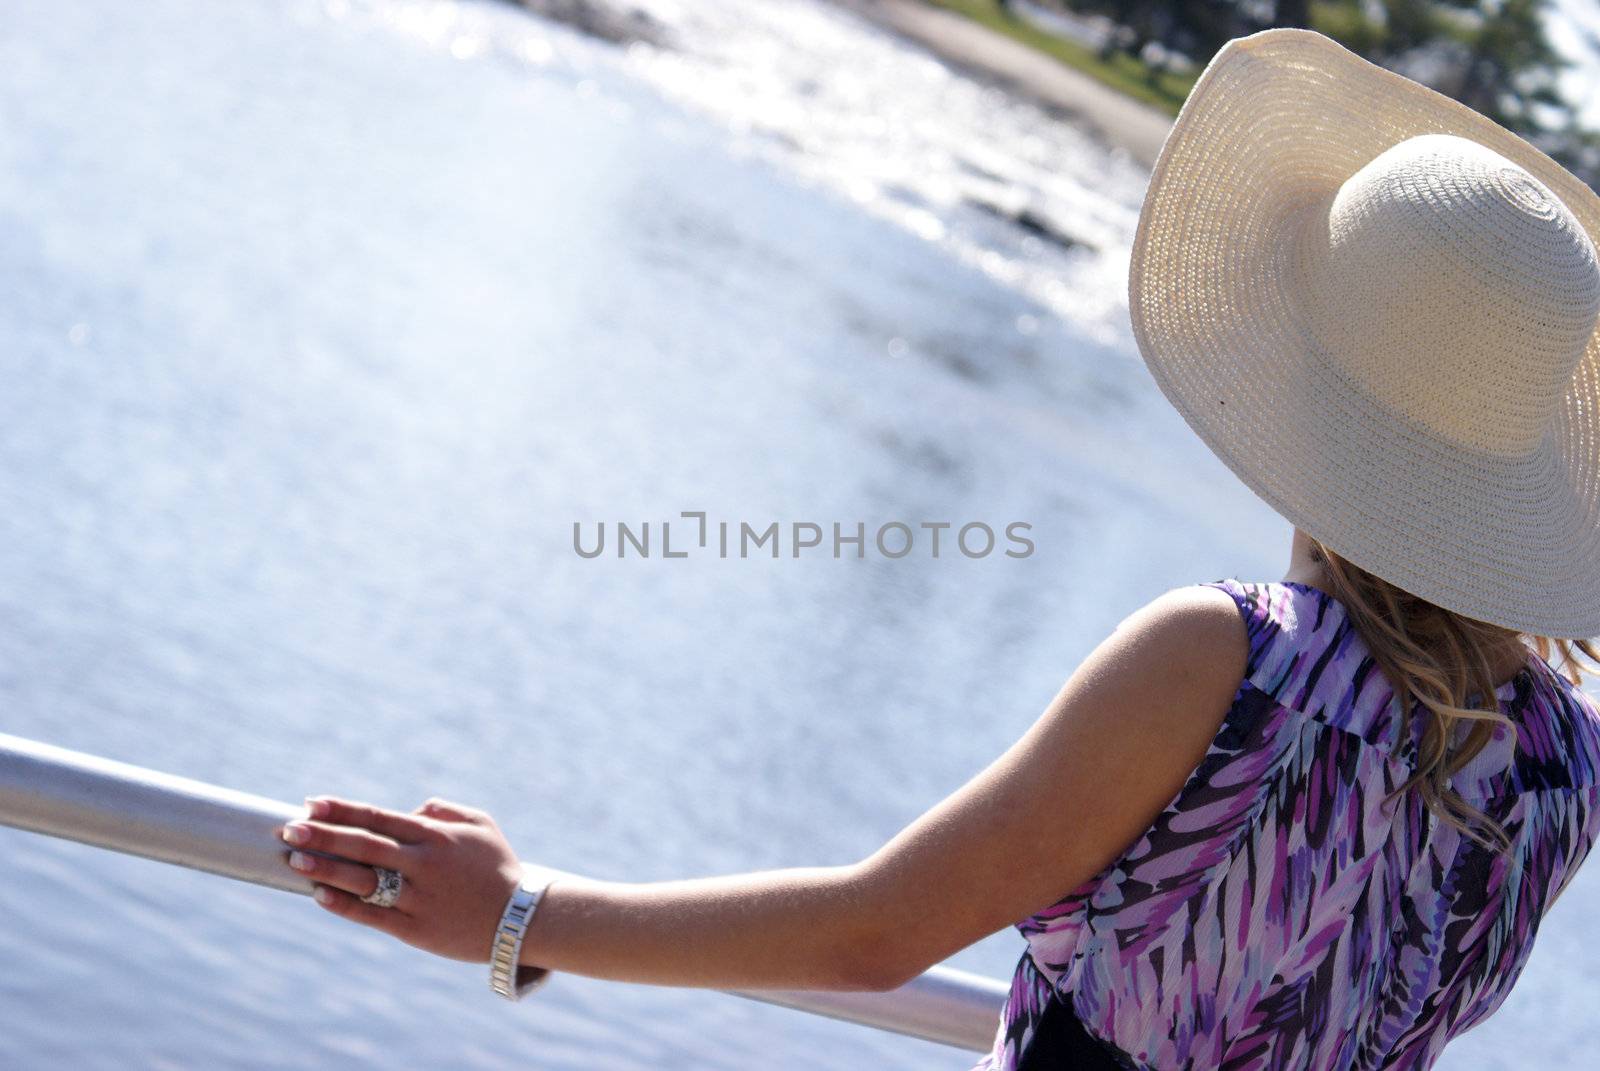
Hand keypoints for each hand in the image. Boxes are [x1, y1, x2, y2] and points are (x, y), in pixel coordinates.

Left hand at [279, 795, 522, 963]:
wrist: (523, 919)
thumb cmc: (499, 868)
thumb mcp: (481, 825)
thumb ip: (443, 810)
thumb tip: (410, 809)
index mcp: (435, 836)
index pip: (378, 817)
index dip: (343, 809)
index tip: (311, 803)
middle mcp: (423, 864)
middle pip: (363, 845)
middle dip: (323, 835)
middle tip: (288, 829)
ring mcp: (418, 897)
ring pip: (363, 880)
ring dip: (326, 869)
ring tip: (296, 860)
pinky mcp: (416, 929)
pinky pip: (373, 915)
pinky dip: (345, 906)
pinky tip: (320, 897)